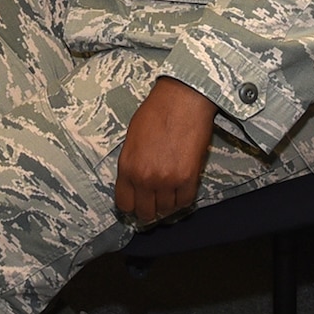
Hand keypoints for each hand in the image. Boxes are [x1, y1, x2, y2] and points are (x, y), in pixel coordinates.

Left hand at [113, 77, 216, 227]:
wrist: (181, 101)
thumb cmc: (155, 113)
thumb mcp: (131, 140)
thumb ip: (131, 165)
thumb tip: (135, 183)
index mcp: (127, 167)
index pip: (124, 204)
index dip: (131, 205)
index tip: (137, 202)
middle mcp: (145, 178)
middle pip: (145, 212)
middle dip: (149, 209)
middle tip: (154, 201)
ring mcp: (167, 181)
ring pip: (166, 210)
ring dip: (167, 203)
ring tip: (169, 190)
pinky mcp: (188, 179)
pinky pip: (185, 202)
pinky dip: (183, 198)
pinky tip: (181, 188)